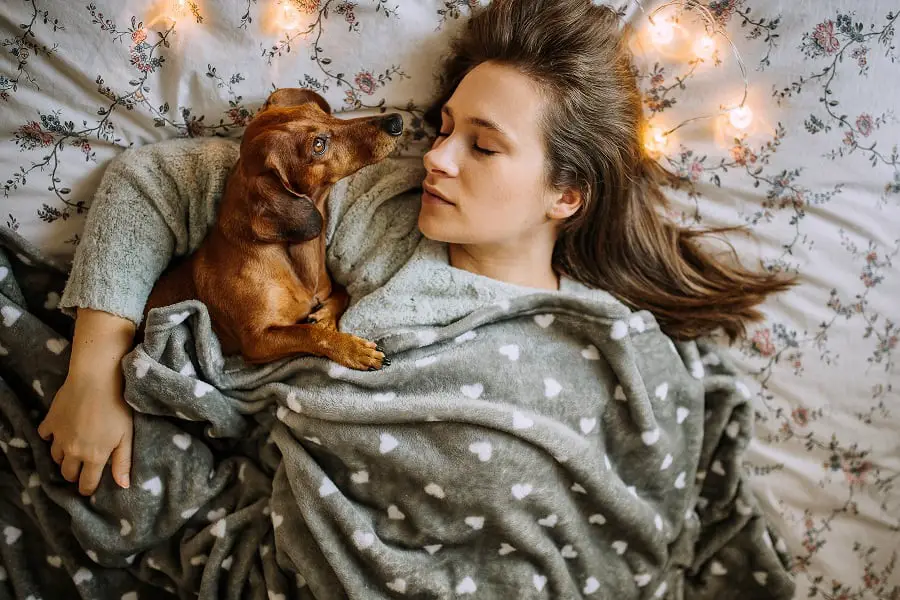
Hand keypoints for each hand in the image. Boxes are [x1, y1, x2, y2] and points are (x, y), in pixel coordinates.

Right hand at [38, 370, 132, 495]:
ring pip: (55, 457)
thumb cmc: (117, 408)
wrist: (96, 380)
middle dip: (74, 475)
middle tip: (81, 469)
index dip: (87, 489)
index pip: (86, 483)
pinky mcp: (50, 422)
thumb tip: (123, 486)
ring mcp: (59, 436)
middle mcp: (73, 451)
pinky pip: (45, 436)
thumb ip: (122, 462)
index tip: (89, 487)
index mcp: (94, 457)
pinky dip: (50, 437)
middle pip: (67, 473)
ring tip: (72, 451)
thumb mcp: (126, 436)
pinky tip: (60, 432)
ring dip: (63, 458)